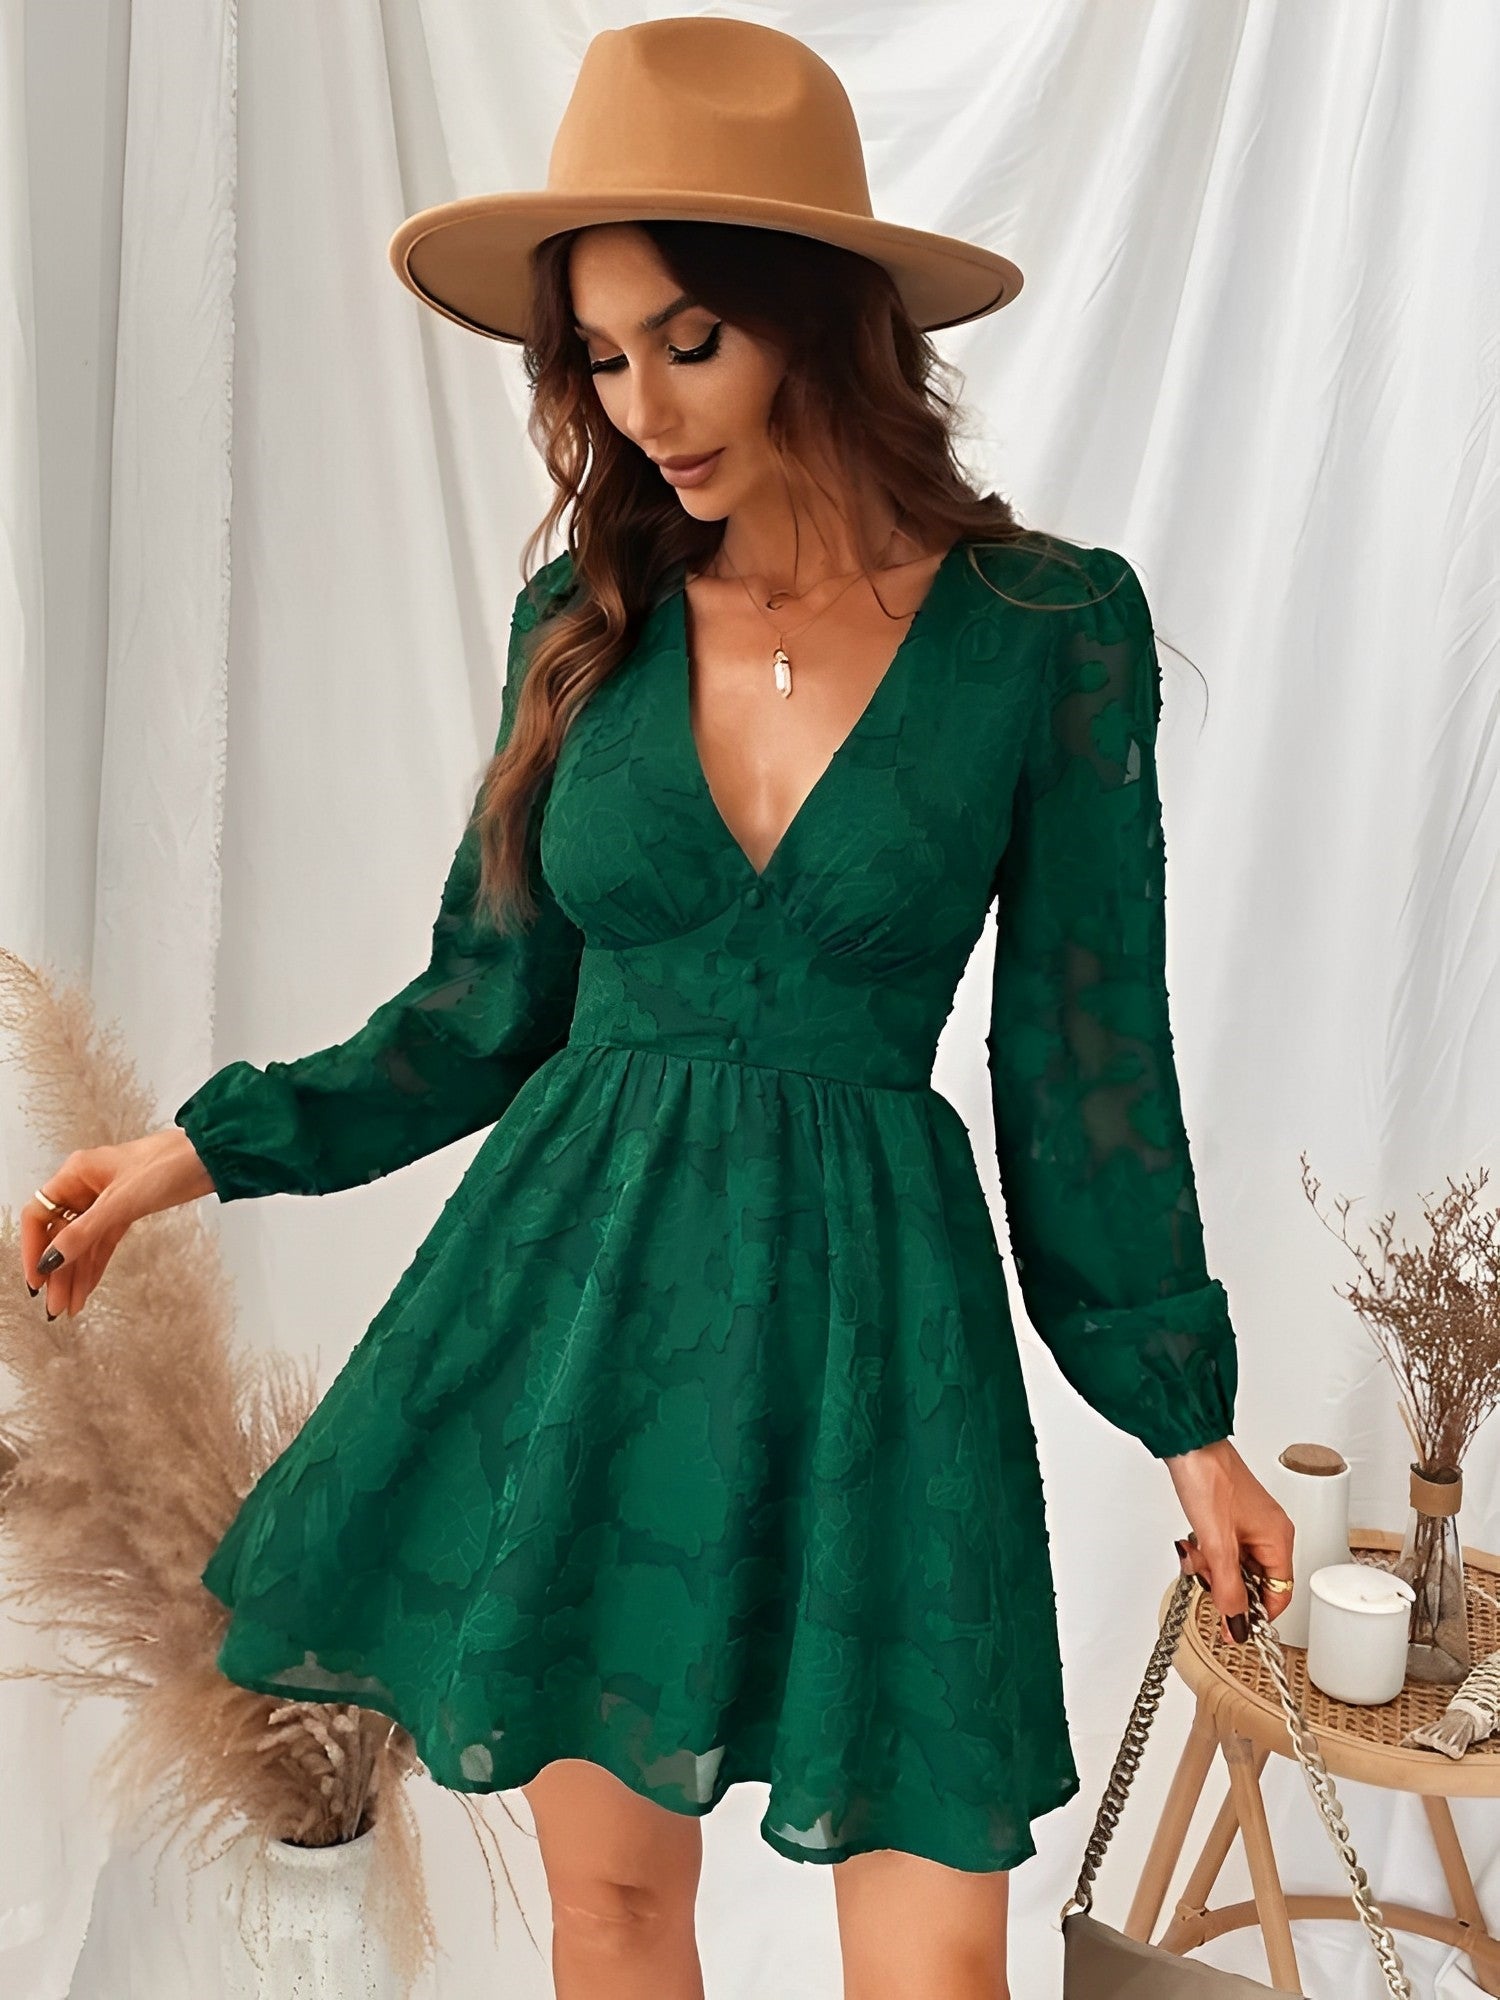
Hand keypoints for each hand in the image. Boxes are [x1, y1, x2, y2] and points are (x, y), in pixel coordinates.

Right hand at [21, 1127, 217, 1319]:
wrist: (209, 1157)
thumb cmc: (169, 1163)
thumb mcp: (121, 1201)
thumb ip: (85, 1232)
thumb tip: (52, 1258)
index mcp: (76, 1173)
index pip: (39, 1216)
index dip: (33, 1249)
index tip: (37, 1279)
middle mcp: (86, 1186)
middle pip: (60, 1234)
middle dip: (58, 1271)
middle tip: (55, 1305)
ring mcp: (106, 1199)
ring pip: (83, 1243)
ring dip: (76, 1274)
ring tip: (70, 1306)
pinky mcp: (126, 1210)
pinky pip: (103, 1242)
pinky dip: (96, 1265)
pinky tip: (87, 1288)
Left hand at [1163, 1437, 1294, 1645]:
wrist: (1188, 1442)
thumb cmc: (1208, 1478)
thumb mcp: (1217, 1545)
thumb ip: (1228, 1588)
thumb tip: (1238, 1623)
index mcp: (1278, 1538)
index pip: (1278, 1594)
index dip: (1255, 1613)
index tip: (1232, 1626)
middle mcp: (1269, 1532)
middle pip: (1252, 1581)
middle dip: (1224, 1582)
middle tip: (1206, 1572)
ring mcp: (1249, 1524)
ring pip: (1233, 1565)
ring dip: (1210, 1565)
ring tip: (1195, 1550)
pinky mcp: (1229, 1517)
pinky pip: (1221, 1549)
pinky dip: (1205, 1551)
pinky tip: (1192, 1541)